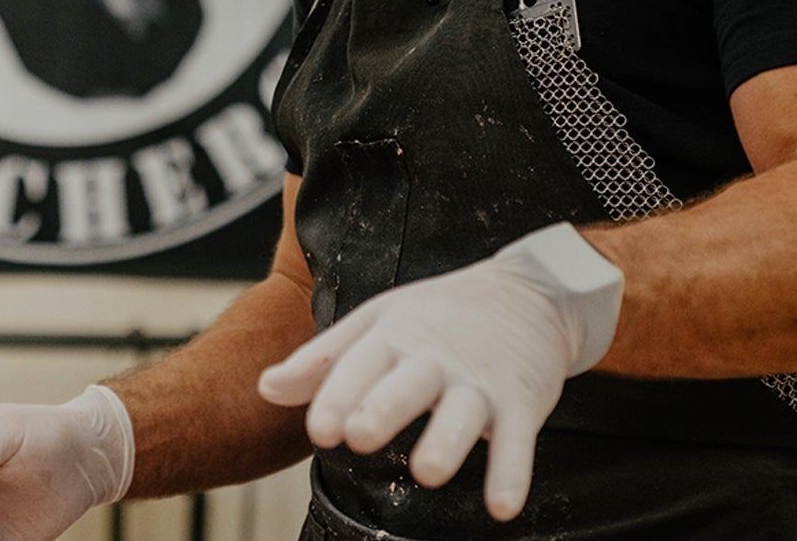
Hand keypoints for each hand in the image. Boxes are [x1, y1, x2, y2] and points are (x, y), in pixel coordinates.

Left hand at [257, 222, 622, 520]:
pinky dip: (512, 472)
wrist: (531, 292)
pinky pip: (516, 439)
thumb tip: (266, 388)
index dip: (339, 394)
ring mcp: (481, 381)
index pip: (362, 361)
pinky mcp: (520, 402)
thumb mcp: (380, 321)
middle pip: (410, 382)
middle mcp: (437, 358)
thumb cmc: (441, 315)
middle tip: (361, 434)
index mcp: (396, 336)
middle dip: (385, 407)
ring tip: (428, 471)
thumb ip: (323, 359)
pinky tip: (502, 505)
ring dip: (447, 441)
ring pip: (464, 413)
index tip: (320, 428)